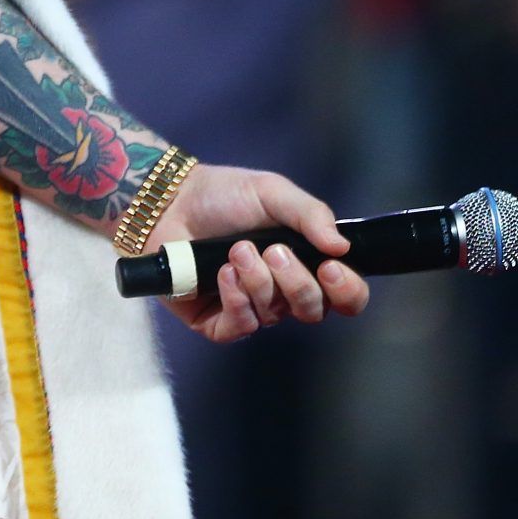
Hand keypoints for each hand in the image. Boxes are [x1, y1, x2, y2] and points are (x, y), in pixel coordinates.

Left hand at [149, 162, 369, 343]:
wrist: (170, 201)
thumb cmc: (224, 196)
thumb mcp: (272, 192)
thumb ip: (311, 214)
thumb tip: (343, 246)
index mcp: (306, 264)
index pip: (345, 296)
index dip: (347, 291)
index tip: (331, 268)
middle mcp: (283, 291)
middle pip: (313, 310)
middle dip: (297, 282)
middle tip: (273, 250)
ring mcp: (251, 307)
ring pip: (275, 315)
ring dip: (259, 281)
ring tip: (237, 250)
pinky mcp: (217, 321)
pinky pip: (241, 326)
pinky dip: (236, 299)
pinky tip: (223, 273)